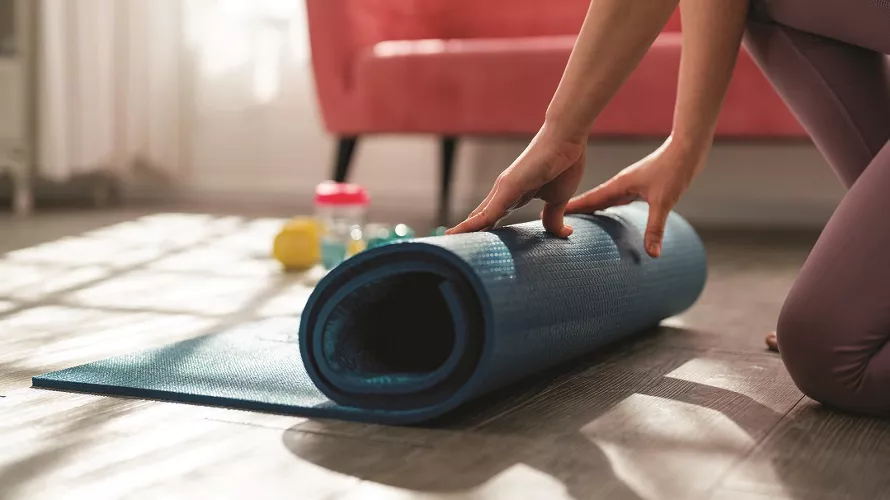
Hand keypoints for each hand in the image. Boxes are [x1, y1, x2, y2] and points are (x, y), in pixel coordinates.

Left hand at [447, 126, 586, 237]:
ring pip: (479, 216)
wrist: (567, 138)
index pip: (492, 219)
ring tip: (447, 242)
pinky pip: (489, 212)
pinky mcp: (508, 186)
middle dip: (466, 233)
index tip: (469, 246)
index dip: (480, 232)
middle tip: (449, 246)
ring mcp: (504, 189)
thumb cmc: (564, 164)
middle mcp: (504, 193)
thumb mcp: (557, 199)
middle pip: (479, 218)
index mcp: (514, 197)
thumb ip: (554, 217)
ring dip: (464, 231)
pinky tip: (464, 234)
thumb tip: (563, 233)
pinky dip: (476, 224)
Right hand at [565, 136, 706, 257]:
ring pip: (603, 199)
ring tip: (578, 220)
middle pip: (592, 200)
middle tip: (558, 223)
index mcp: (619, 186)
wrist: (687, 150)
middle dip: (576, 211)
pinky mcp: (639, 185)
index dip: (572, 209)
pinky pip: (616, 198)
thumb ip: (654, 228)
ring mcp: (629, 184)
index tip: (553, 216)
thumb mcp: (664, 202)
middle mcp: (620, 184)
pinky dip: (607, 206)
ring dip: (591, 209)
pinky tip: (608, 211)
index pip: (589, 200)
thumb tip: (652, 254)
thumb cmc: (674, 171)